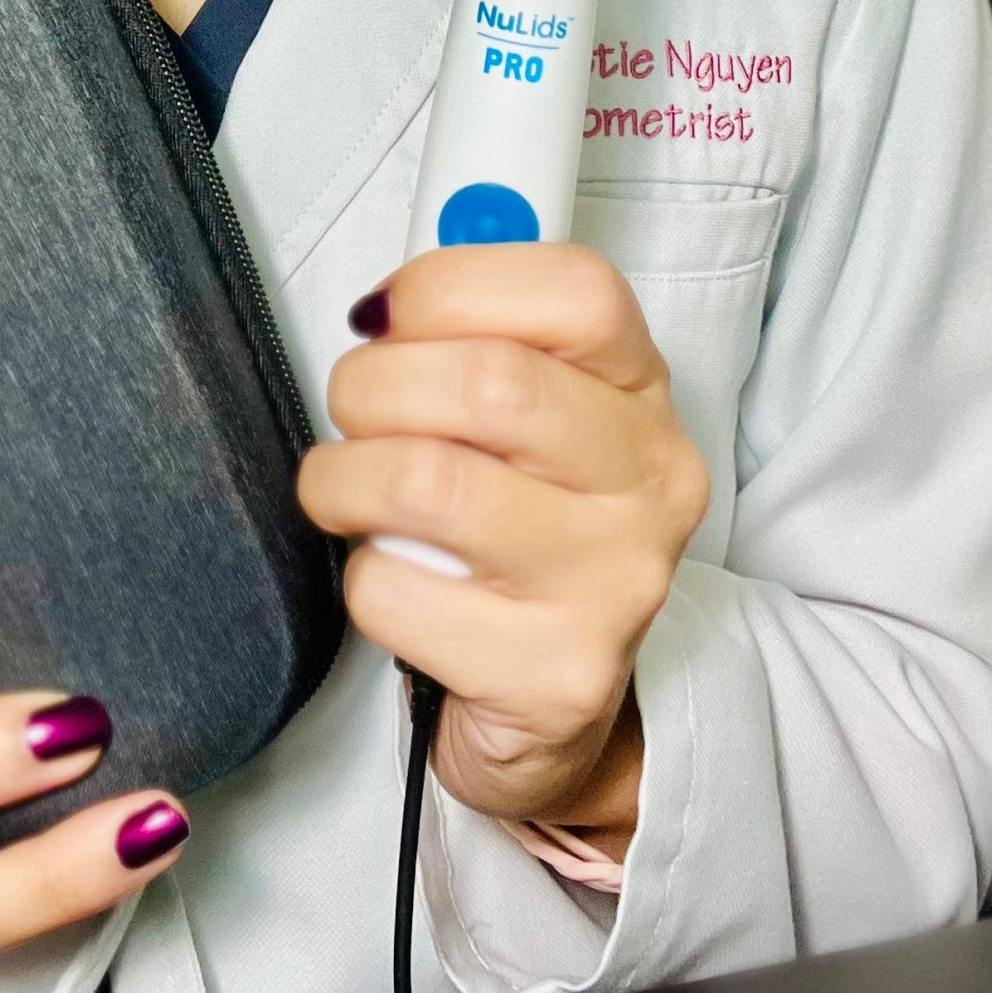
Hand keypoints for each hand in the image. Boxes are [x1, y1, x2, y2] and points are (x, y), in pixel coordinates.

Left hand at [297, 243, 708, 831]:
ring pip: (428, 483)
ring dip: (344, 478)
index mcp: (641, 390)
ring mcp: (610, 584)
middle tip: (352, 410)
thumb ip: (473, 335)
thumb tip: (385, 308)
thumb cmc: (520, 522)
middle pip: (489, 382)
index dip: (451, 285)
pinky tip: (393, 578)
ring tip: (343, 489)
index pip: (577, 292)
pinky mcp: (552, 676)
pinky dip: (361, 575)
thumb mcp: (530, 412)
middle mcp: (648, 482)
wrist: (555, 706)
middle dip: (374, 383)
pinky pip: (397, 592)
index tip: (389, 317)